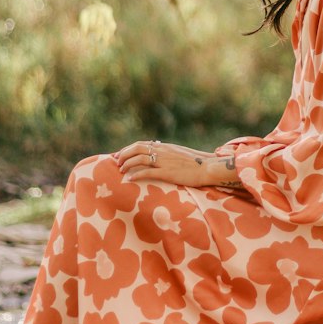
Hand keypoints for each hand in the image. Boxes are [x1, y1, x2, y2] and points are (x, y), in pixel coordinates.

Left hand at [114, 141, 241, 188]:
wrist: (207, 167)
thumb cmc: (195, 162)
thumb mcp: (179, 153)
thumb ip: (167, 153)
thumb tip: (158, 153)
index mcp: (164, 146)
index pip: (141, 144)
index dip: (128, 149)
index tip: (119, 155)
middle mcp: (162, 151)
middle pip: (137, 149)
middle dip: (123, 154)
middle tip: (115, 162)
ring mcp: (164, 161)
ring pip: (139, 159)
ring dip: (127, 164)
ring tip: (121, 171)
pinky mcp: (167, 172)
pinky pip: (148, 172)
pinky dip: (137, 174)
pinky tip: (130, 179)